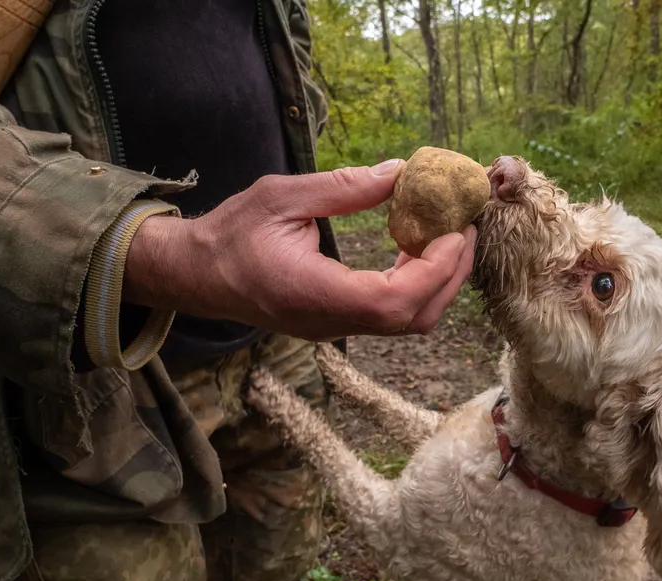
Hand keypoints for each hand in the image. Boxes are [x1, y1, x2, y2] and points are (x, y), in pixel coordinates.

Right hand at [122, 160, 476, 339]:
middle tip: (465, 226)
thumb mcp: (281, 197)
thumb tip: (398, 172)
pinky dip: (418, 284)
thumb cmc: (231, 234)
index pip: (394, 300)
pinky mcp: (339, 323)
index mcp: (315, 294)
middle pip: (415, 317)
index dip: (436, 269)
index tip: (455, 231)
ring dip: (438, 279)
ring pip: (409, 321)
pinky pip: (392, 314)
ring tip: (445, 232)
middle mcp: (332, 321)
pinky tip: (413, 247)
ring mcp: (337, 328)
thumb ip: (342, 188)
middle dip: (451, 273)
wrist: (196, 275)